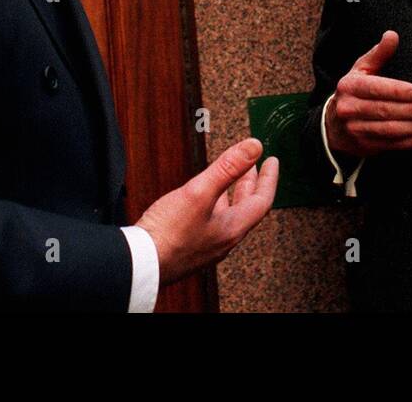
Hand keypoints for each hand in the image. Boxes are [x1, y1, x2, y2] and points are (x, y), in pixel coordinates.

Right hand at [134, 138, 277, 286]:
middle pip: (245, 208)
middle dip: (251, 183)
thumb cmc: (168, 235)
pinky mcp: (190, 247)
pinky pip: (212, 221)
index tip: (272, 161)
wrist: (140, 265)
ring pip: (228, 215)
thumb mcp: (200, 192)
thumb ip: (228, 168)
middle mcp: (223, 239)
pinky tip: (202, 199)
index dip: (269, 178)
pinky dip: (215, 203)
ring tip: (231, 178)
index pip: (261, 201)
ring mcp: (207, 245)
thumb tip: (254, 147)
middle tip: (254, 166)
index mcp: (232, 228)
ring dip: (233, 193)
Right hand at [325, 30, 411, 157]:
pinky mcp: (365, 146)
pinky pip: (393, 144)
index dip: (398, 92)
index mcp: (350, 87)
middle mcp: (350, 109)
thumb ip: (379, 54)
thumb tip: (392, 35)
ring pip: (392, 130)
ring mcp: (356, 130)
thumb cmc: (353, 92)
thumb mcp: (361, 70)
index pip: (376, 89)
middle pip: (386, 111)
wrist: (332, 126)